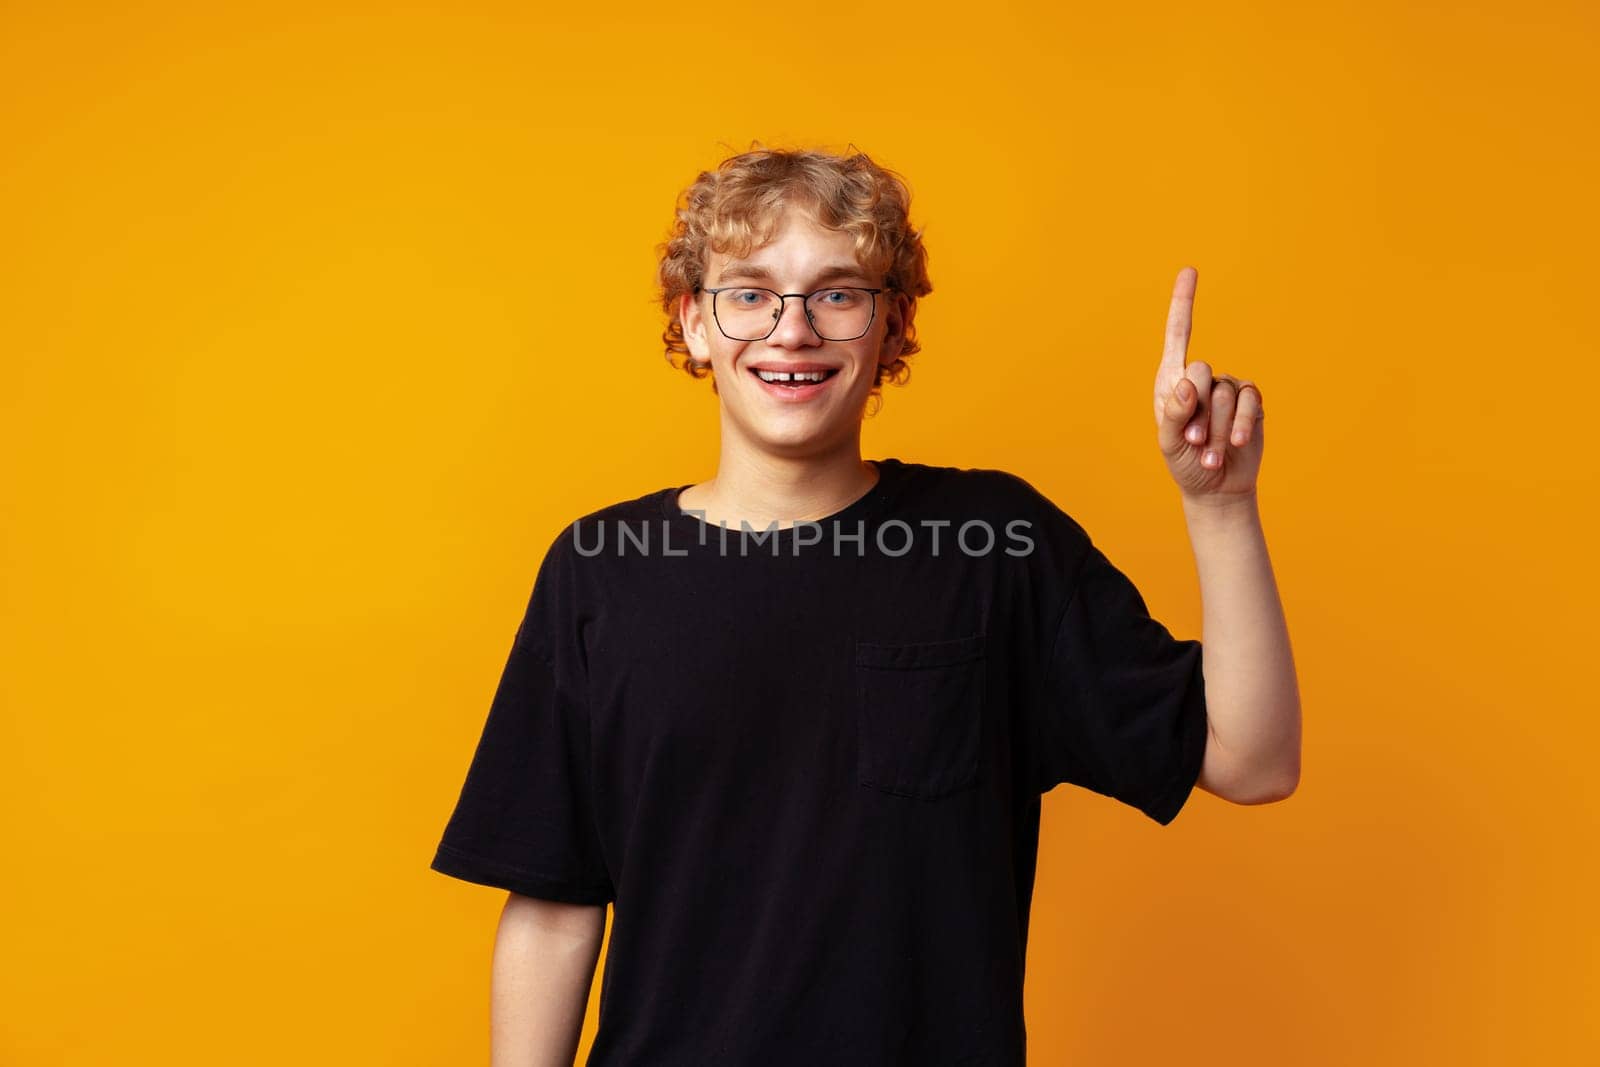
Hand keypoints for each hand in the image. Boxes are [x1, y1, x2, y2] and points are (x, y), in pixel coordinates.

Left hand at [1153, 266, 1264, 502]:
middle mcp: (1201, 379)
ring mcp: (1227, 389)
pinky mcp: (1251, 403)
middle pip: (1200, 371)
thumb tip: (1187, 384)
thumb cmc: (1185, 463)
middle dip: (1196, 412)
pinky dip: (1239, 427)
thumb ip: (1175, 414)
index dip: (1184, 302)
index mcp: (1172, 381)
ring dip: (1216, 431)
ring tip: (1209, 454)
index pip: (1178, 335)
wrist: (1216, 488)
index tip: (1190, 270)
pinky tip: (1236, 446)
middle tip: (1194, 442)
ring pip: (1224, 394)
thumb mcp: (1170, 442)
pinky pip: (1249, 403)